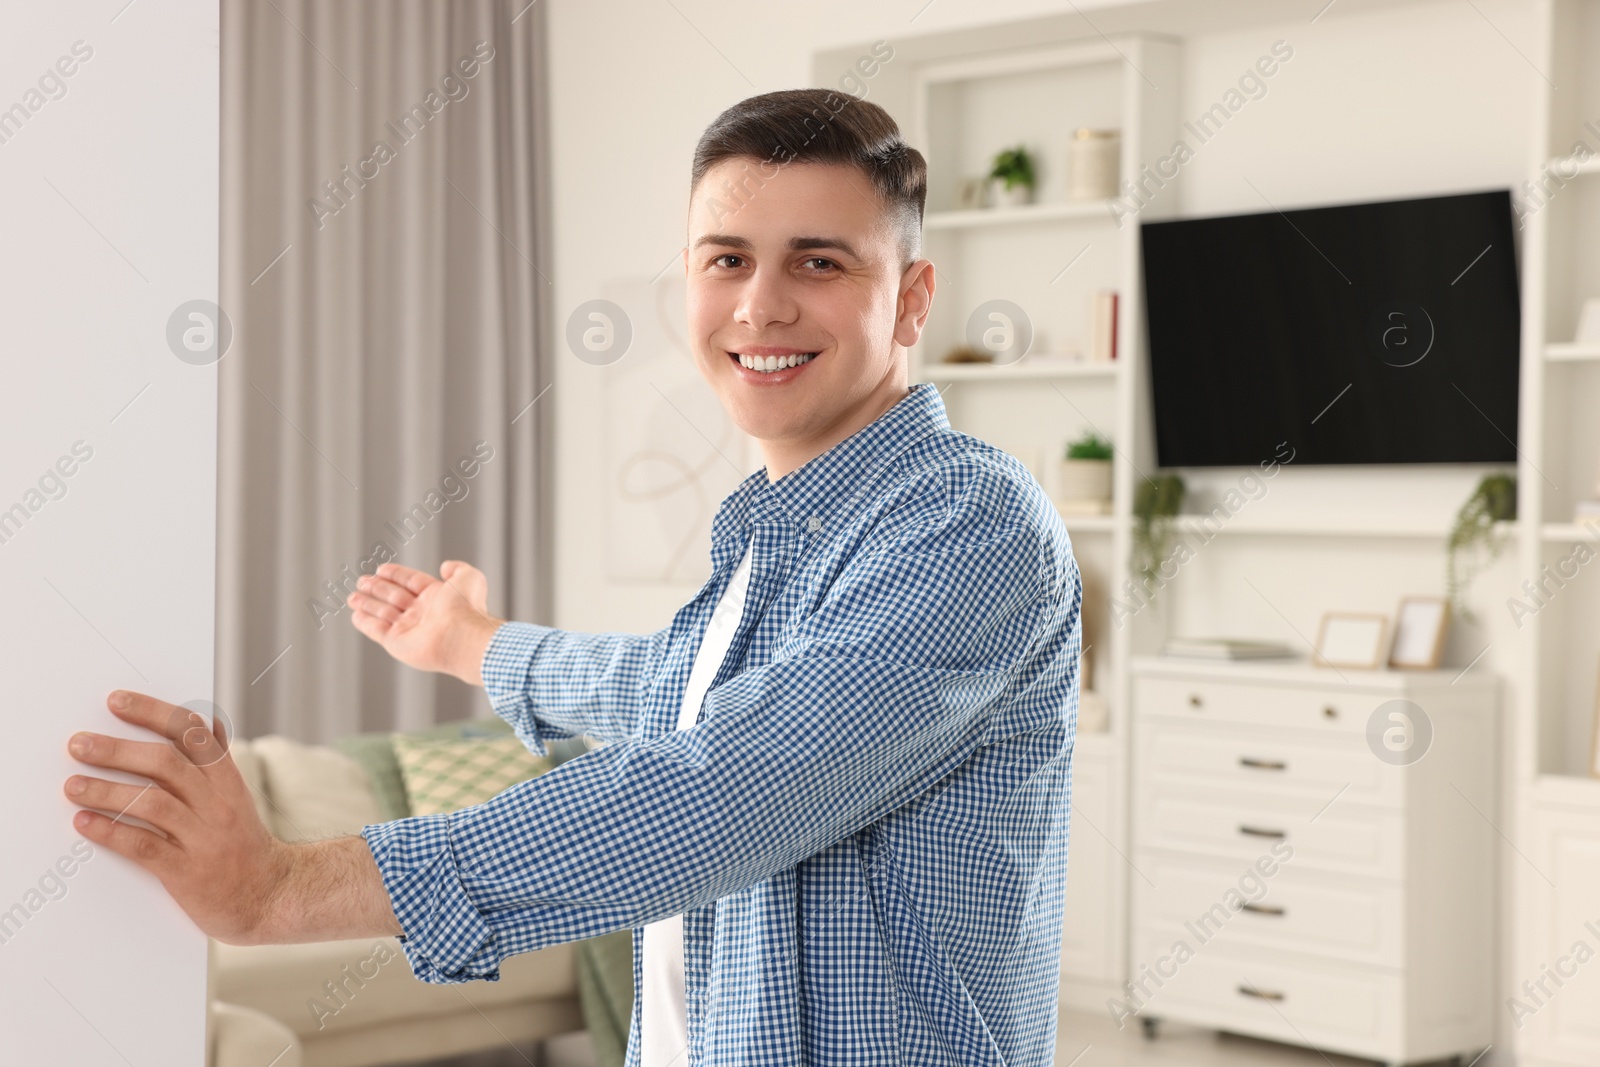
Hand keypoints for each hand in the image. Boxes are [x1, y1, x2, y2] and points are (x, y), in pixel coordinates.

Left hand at [65, 691, 403, 945]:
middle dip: (117, 749)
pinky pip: (144, 846)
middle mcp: (217, 803)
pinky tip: (85, 822)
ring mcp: (203, 837)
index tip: (116, 701)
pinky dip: (111, 832)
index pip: (191, 732)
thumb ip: (217, 763)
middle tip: (79, 743)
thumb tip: (208, 721)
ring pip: (152, 803)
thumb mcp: (238, 797)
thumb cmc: (244, 845)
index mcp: (227, 780)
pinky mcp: (187, 871)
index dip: (152, 712)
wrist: (271, 895)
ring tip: (73, 784)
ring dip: (106, 790)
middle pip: (165, 763)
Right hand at [347, 560, 503, 685]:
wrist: (461, 635)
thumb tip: (445, 566)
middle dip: (377, 588)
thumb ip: (457, 568)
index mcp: (436, 597)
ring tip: (352, 596)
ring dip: (367, 603)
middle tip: (362, 580)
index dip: (396, 574)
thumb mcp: (468, 577)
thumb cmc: (466, 607)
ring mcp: (408, 628)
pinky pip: (376, 630)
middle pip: (394, 596)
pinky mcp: (396, 643)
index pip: (411, 582)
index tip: (381, 568)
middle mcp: (422, 613)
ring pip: (383, 612)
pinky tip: (355, 614)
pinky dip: (365, 622)